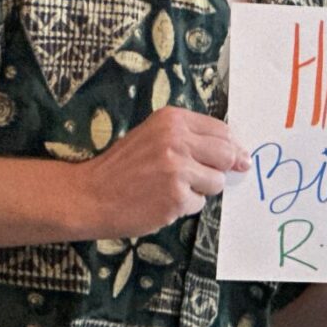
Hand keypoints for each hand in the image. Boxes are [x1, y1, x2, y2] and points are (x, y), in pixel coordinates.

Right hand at [76, 106, 249, 238]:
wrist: (89, 195)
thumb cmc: (122, 167)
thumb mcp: (153, 136)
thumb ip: (190, 138)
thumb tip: (237, 153)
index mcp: (172, 120)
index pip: (222, 130)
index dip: (231, 147)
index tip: (235, 158)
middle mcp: (177, 140)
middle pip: (227, 154)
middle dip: (221, 169)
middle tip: (202, 177)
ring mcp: (178, 169)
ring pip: (217, 182)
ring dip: (201, 189)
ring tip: (172, 188)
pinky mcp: (176, 197)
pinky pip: (200, 203)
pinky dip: (185, 206)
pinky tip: (162, 202)